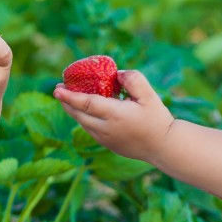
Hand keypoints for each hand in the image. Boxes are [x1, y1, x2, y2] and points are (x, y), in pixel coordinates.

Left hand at [54, 69, 174, 162]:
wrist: (164, 146)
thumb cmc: (157, 119)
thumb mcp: (149, 95)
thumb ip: (133, 80)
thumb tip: (116, 74)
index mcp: (115, 115)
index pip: (86, 104)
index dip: (70, 96)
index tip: (57, 89)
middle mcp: (105, 129)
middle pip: (78, 115)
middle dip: (66, 102)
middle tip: (59, 89)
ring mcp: (105, 139)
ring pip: (82, 123)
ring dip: (73, 110)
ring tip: (68, 98)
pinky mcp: (107, 145)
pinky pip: (90, 129)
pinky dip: (83, 118)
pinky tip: (85, 110)